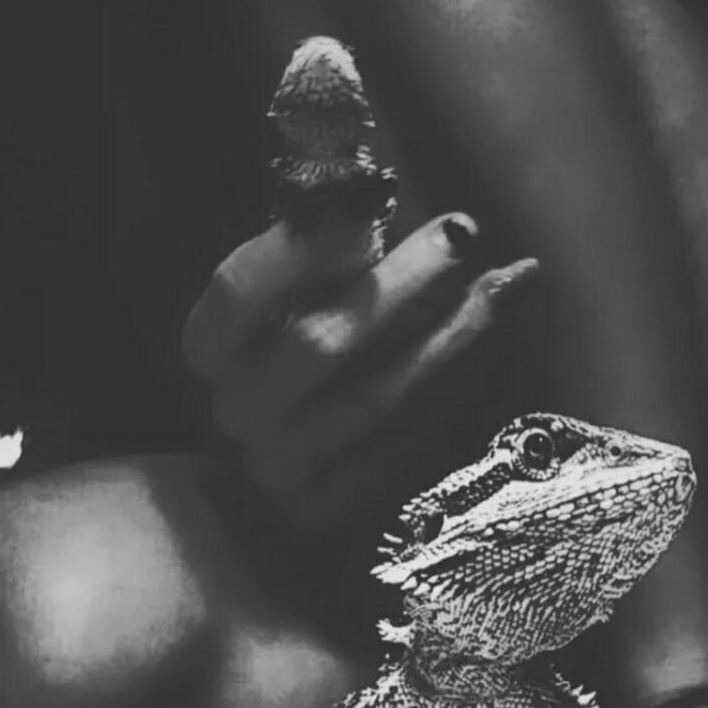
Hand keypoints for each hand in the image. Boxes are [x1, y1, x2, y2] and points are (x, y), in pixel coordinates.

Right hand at [181, 208, 537, 535]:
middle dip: (401, 281)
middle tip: (461, 232)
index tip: (368, 196)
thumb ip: (341, 257)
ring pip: (374, 398)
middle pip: (321, 342)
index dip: (299, 246)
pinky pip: (400, 445)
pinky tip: (480, 352)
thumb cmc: (291, 360)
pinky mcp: (325, 511)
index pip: (239, 290)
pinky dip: (446, 394)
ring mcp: (277, 469)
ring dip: (446, 337)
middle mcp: (235, 410)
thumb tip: (435, 216)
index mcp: (208, 347)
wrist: (268, 474)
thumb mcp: (294, 302)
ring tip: (498, 288)